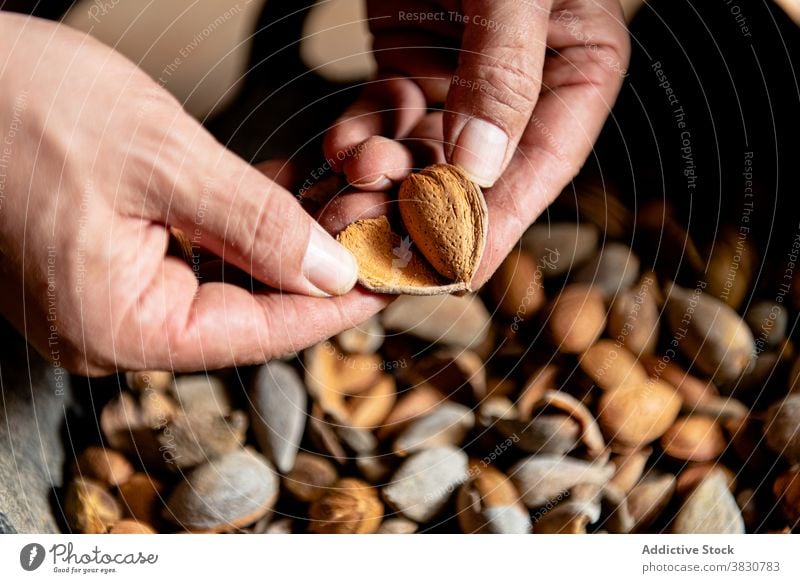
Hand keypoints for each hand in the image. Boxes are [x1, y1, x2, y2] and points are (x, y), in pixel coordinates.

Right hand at [0, 14, 385, 375]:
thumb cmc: (13, 106)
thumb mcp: (159, 160)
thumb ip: (254, 223)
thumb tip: (329, 273)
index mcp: (120, 325)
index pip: (259, 333)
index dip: (334, 308)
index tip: (389, 282)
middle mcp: (113, 325)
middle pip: (248, 314)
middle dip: (317, 273)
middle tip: (375, 235)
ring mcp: (108, 294)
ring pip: (227, 283)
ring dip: (285, 246)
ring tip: (344, 210)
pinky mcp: (107, 259)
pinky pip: (196, 257)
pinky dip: (246, 229)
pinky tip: (287, 196)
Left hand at [322, 0, 628, 283]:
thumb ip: (504, 72)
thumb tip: (480, 167)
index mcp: (576, 68)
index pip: (539, 166)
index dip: (495, 224)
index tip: (454, 270)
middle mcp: (525, 86)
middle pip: (477, 175)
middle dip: (423, 213)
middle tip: (376, 242)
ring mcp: (467, 81)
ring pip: (425, 157)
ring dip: (383, 183)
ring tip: (345, 195)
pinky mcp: (415, 67)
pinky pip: (390, 122)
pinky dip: (364, 139)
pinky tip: (340, 149)